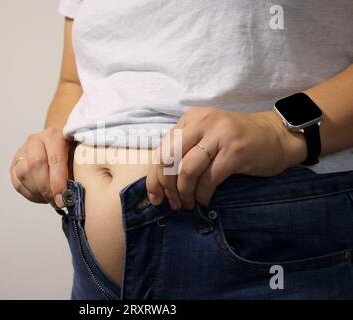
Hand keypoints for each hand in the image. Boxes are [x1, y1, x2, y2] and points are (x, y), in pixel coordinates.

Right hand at [10, 127, 69, 207]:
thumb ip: (77, 171)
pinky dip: (30, 194)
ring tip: (51, 200)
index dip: (58, 182)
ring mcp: (22, 150)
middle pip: (35, 165)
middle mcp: (35, 140)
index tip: (63, 199)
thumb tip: (73, 193)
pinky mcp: (14, 163)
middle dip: (47, 189)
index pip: (54, 159)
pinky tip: (42, 197)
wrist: (60, 148)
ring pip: (24, 174)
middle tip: (57, 202)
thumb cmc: (72, 155)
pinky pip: (17, 182)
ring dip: (38, 192)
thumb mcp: (79, 159)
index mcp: (54, 135)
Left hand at [146, 106, 306, 209]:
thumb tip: (160, 183)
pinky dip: (203, 195)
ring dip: (184, 194)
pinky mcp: (235, 151)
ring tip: (189, 204)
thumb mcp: (207, 137)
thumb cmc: (237, 141)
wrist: (277, 136)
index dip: (154, 178)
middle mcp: (202, 123)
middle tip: (174, 204)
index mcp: (191, 119)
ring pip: (187, 170)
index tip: (155, 198)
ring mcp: (220, 135)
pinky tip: (205, 200)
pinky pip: (209, 179)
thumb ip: (184, 151)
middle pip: (169, 160)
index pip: (161, 151)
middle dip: (167, 187)